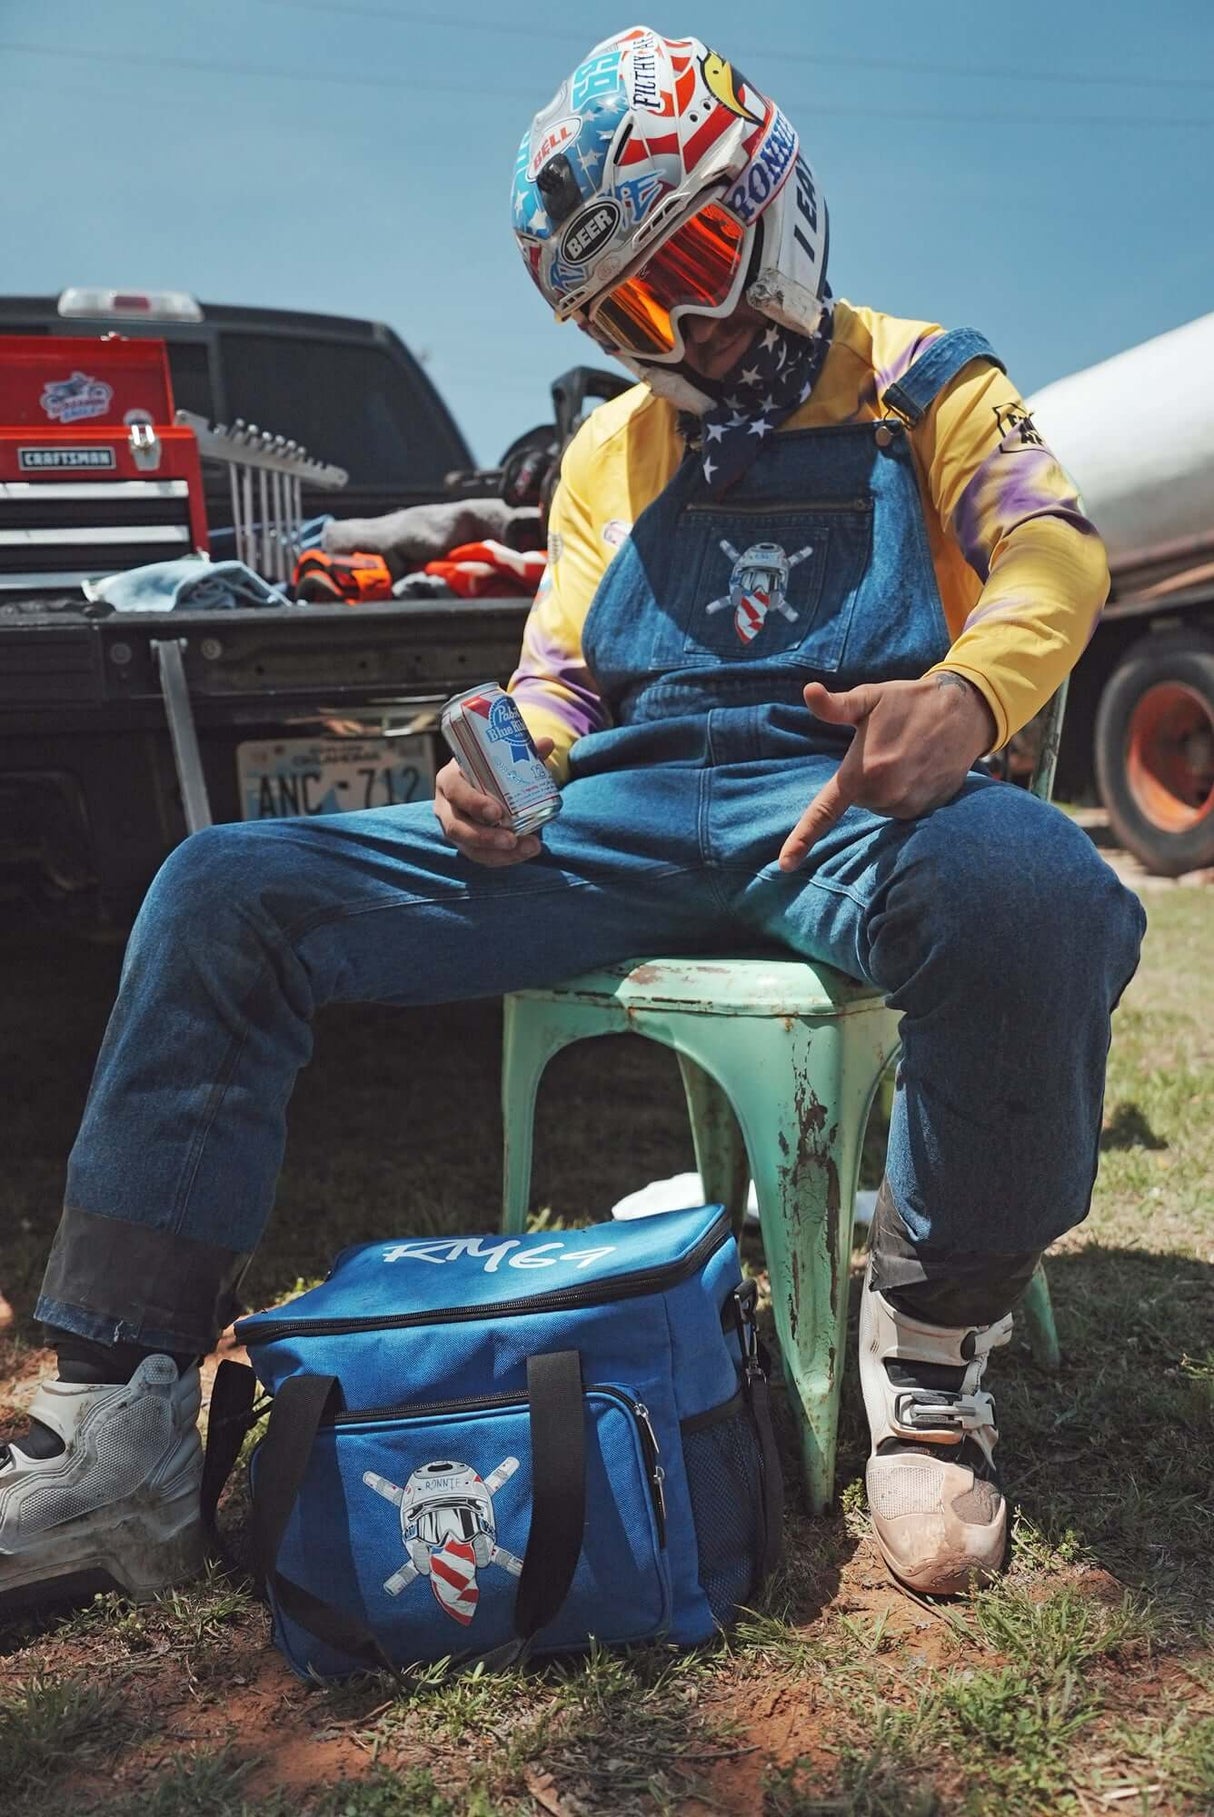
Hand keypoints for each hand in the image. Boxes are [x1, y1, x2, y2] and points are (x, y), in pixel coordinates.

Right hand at [434, 737, 554, 866]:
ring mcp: (454, 828)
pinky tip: (525, 852)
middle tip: (512, 839)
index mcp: (449, 779)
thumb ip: (523, 751)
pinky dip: (504, 858)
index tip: (496, 813)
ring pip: (469, 848)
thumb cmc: (490, 767)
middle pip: (456, 827)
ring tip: (529, 847)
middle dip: (484, 837)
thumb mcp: (501, 758)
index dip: (472, 803)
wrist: (484, 784)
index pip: (454, 791)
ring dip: (499, 853)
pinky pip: (481, 857)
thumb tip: (547, 743)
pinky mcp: (466, 845)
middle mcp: (446, 807)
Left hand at [778, 674, 995, 870]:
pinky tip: (919, 765)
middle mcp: (885, 795)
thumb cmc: (909, 701)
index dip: (802, 838)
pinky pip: (902, 805)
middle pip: (859, 799)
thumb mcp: (869, 697)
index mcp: (862, 772)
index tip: (785, 864)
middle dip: (866, 777)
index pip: (824, 812)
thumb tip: (809, 692)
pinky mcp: (928, 810)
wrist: (964, 712)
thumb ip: (835, 706)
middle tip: (887, 746)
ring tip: (906, 753)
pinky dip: (906, 790)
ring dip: (887, 784)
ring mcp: (909, 806)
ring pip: (881, 804)